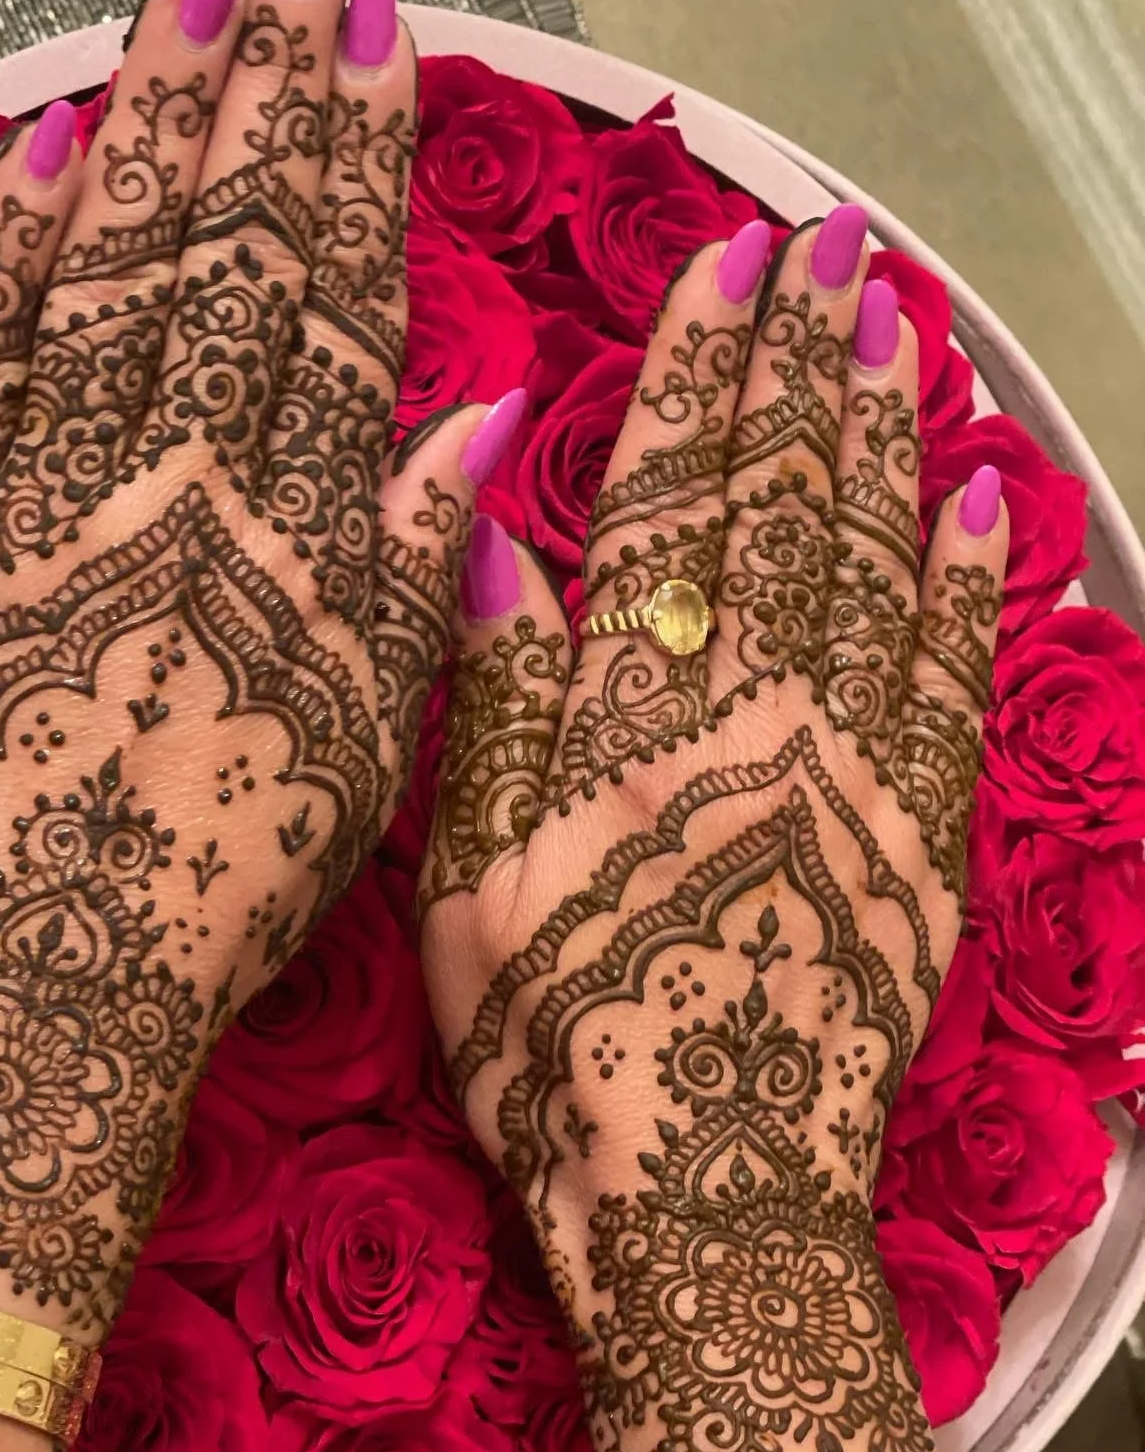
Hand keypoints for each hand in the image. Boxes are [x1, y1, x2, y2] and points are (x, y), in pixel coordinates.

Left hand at [0, 0, 484, 1344]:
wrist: (37, 980)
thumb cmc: (221, 881)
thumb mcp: (367, 747)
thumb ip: (417, 569)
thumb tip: (475, 417)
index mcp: (286, 536)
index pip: (331, 302)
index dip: (356, 161)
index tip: (377, 40)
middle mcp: (168, 485)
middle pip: (224, 250)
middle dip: (265, 86)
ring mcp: (37, 497)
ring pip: (106, 274)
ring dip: (150, 124)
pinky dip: (10, 252)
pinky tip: (47, 149)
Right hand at [419, 210, 1008, 1451]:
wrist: (710, 1199)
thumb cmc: (559, 1046)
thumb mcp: (468, 883)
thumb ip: (492, 703)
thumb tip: (495, 537)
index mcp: (640, 716)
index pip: (677, 505)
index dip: (702, 378)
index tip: (731, 265)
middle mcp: (763, 715)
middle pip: (792, 509)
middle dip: (810, 365)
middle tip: (838, 251)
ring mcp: (859, 771)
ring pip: (881, 570)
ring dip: (891, 440)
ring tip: (900, 332)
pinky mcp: (922, 838)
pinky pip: (955, 687)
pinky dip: (972, 589)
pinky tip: (982, 506)